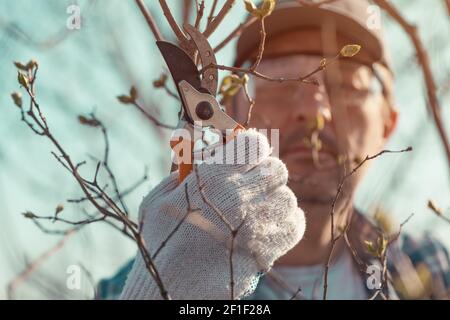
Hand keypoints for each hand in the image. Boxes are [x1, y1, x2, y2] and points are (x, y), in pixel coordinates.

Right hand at [120, 129, 305, 298]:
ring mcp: (257, 224)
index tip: (248, 154)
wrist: (172, 287)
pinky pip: (295, 224)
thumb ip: (185, 172)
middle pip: (277, 169)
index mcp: (212, 178)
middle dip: (265, 173)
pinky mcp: (268, 250)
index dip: (253, 147)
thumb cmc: (161, 242)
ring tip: (258, 209)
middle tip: (253, 184)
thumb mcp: (160, 198)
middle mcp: (239, 197)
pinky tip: (269, 225)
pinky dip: (287, 222)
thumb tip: (209, 156)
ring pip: (287, 197)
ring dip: (275, 200)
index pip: (254, 144)